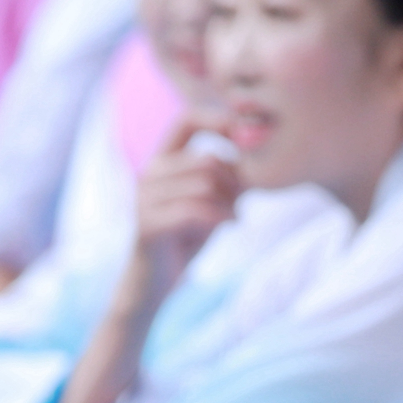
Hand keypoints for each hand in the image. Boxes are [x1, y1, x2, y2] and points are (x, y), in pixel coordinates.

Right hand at [131, 117, 243, 292]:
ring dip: (230, 205)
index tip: (242, 134)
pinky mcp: (147, 224)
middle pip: (207, 161)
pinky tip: (229, 226)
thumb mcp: (211, 202)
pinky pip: (196, 211)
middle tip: (241, 204)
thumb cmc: (186, 239)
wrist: (155, 282)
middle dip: (235, 183)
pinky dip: (221, 218)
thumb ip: (227, 179)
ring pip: (205, 186)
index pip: (186, 120)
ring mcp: (144, 198)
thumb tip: (257, 157)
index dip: (217, 120)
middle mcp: (149, 174)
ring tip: (232, 218)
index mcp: (162, 162)